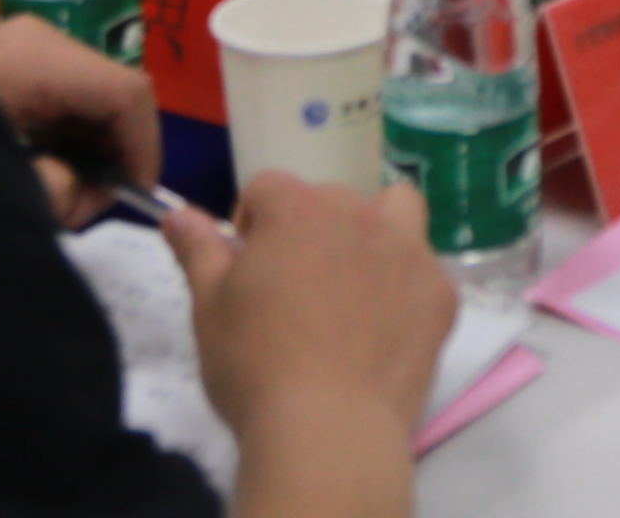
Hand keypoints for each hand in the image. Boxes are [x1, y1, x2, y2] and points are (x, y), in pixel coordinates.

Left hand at [0, 14, 159, 221]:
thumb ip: (53, 190)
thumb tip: (74, 188)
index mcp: (39, 60)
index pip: (127, 93)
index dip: (144, 148)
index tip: (135, 199)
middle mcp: (40, 39)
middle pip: (114, 93)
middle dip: (114, 154)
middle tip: (83, 207)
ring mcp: (25, 44)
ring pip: (94, 95)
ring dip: (91, 149)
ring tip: (60, 193)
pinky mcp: (14, 60)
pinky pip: (67, 96)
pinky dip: (69, 136)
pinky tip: (45, 168)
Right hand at [177, 175, 452, 456]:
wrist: (327, 431)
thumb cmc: (255, 366)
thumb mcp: (209, 308)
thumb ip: (198, 251)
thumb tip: (178, 215)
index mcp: (297, 210)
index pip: (268, 188)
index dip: (252, 224)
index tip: (248, 268)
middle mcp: (359, 215)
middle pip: (332, 199)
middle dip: (310, 229)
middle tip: (295, 288)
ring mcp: (408, 253)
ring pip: (397, 211)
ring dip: (375, 231)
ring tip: (354, 284)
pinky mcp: (441, 295)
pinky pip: (425, 269)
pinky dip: (406, 287)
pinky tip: (387, 330)